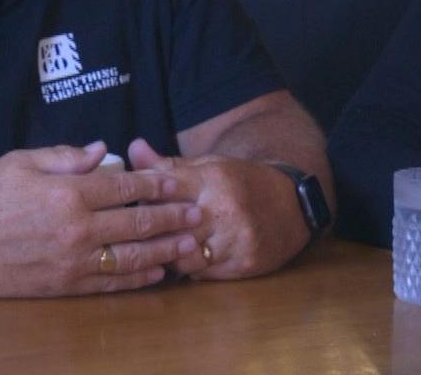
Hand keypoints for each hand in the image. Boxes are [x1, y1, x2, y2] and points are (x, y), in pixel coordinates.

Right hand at [0, 141, 203, 296]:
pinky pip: (110, 282)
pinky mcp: (65, 285)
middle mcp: (76, 229)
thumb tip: (103, 150)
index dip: (155, 182)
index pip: (124, 186)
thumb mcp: (21, 163)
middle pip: (137, 222)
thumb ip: (66, 156)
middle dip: (172, 216)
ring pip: (131, 256)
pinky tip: (157, 271)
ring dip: (166, 249)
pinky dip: (138, 277)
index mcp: (67, 194)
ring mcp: (72, 261)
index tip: (177, 180)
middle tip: (198, 210)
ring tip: (191, 242)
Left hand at [127, 138, 309, 280]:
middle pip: (170, 226)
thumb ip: (168, 164)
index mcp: (213, 178)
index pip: (163, 190)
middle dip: (149, 231)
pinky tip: (185, 259)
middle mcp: (225, 208)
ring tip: (159, 249)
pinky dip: (189, 267)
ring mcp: (237, 238)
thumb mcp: (209, 167)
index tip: (129, 205)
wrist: (292, 204)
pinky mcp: (246, 263)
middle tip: (135, 233)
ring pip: (183, 255)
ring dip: (168, 254)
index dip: (142, 199)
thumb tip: (133, 148)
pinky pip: (202, 273)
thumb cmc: (241, 183)